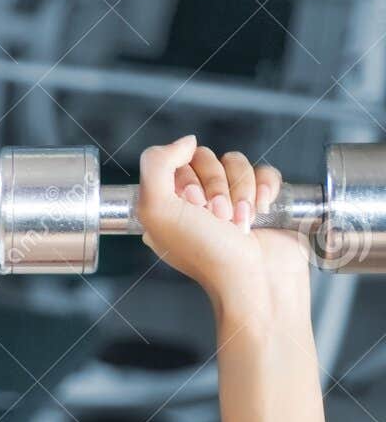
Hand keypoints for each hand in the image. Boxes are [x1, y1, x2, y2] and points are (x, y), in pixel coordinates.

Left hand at [136, 135, 310, 321]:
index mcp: (165, 204)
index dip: (187, 179)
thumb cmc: (206, 252)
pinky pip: (265, 172)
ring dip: (241, 191)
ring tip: (240, 222)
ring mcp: (230, 201)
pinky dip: (265, 189)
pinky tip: (263, 211)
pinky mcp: (262, 202)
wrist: (255, 280)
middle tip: (218, 217)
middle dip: (217, 186)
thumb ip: (155, 164)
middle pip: (207, 158)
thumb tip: (186, 141)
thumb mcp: (157, 208)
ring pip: (237, 162)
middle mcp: (195, 202)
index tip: (192, 206)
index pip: (175, 161)